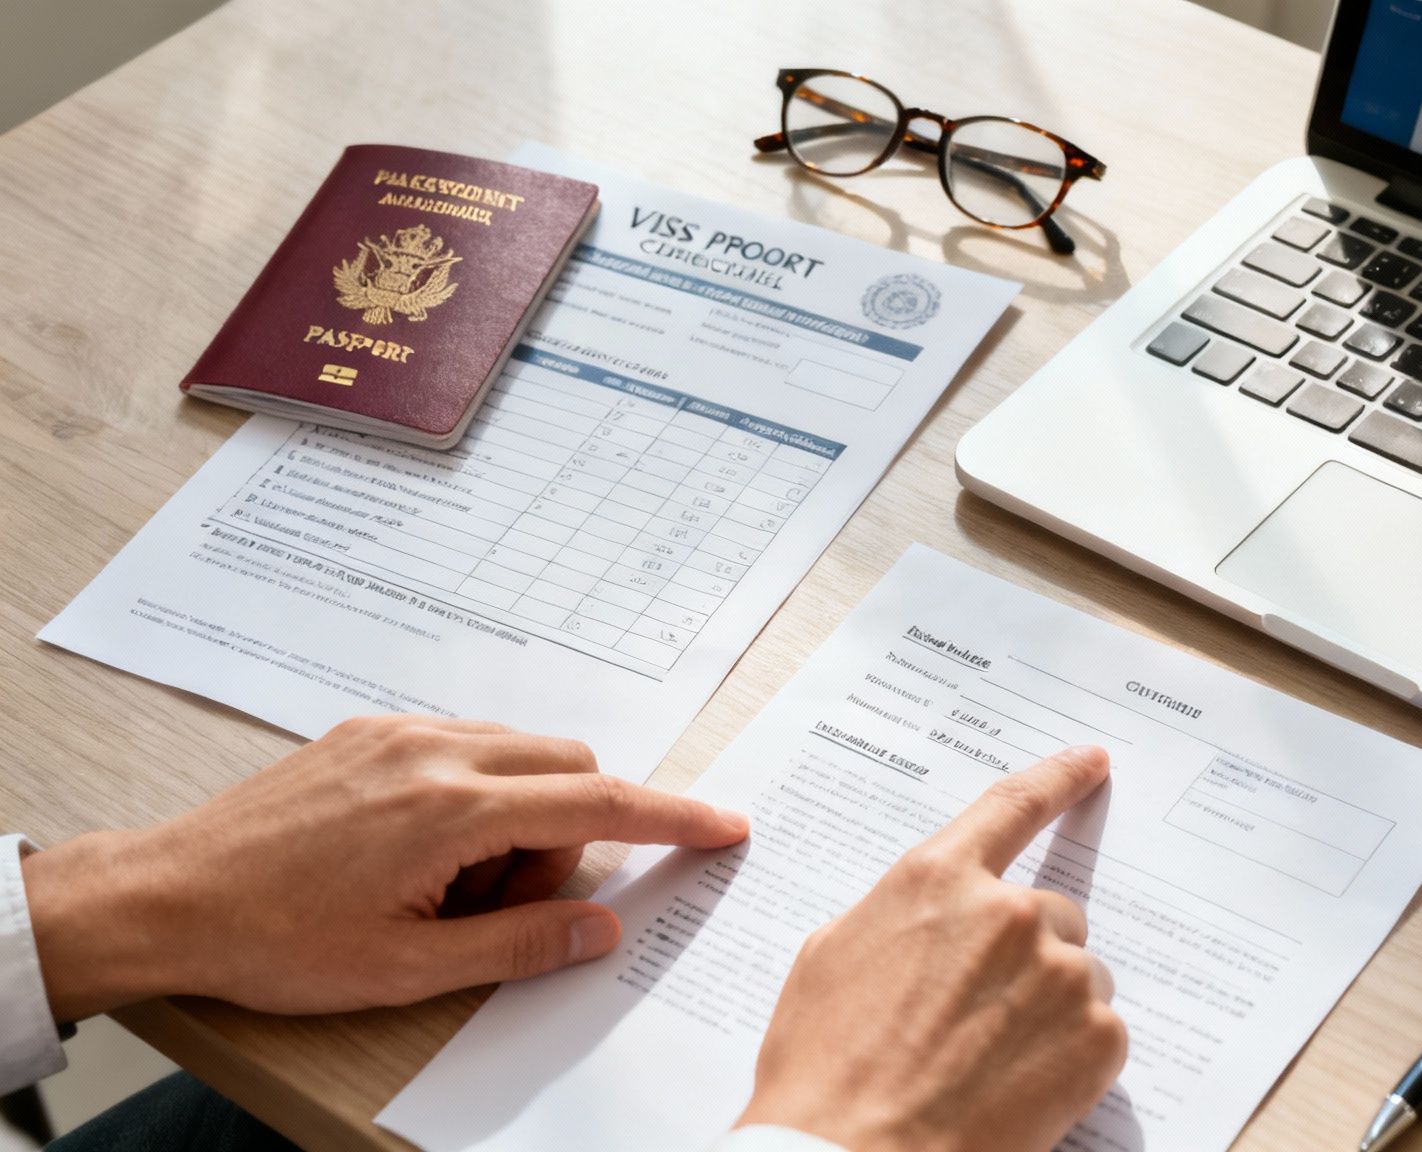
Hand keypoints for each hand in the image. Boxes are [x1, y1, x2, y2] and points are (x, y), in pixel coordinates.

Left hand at [21, 715, 748, 1019]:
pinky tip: (417, 856)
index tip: (726, 826)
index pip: (597, 806)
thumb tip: (603, 924)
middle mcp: (434, 752)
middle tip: (505, 905)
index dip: (673, 817)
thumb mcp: (406, 970)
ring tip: (447, 888)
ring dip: (520, 817)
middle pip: (569, 767)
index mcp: (451, 811)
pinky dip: (476, 796)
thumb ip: (520, 943)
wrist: (165, 898)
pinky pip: (466, 746)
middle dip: (571, 834)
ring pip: (519, 754)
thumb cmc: (275, 943)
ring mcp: (398, 734)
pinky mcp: (368, 732)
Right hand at [736, 745, 1124, 1151]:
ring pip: (1078, 976)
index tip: (1092, 762)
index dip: (1059, 778)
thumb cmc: (825, 1070)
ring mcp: (1058, 974)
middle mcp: (1008, 913)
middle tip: (980, 1015)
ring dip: (1050, 1007)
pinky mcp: (1095, 1038)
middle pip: (1053, 913)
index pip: (1012, 805)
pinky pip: (1099, 1032)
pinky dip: (1071, 1058)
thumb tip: (929, 920)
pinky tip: (1018, 1087)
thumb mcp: (831, 958)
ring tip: (989, 1061)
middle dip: (1029, 955)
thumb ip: (898, 916)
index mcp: (937, 880)